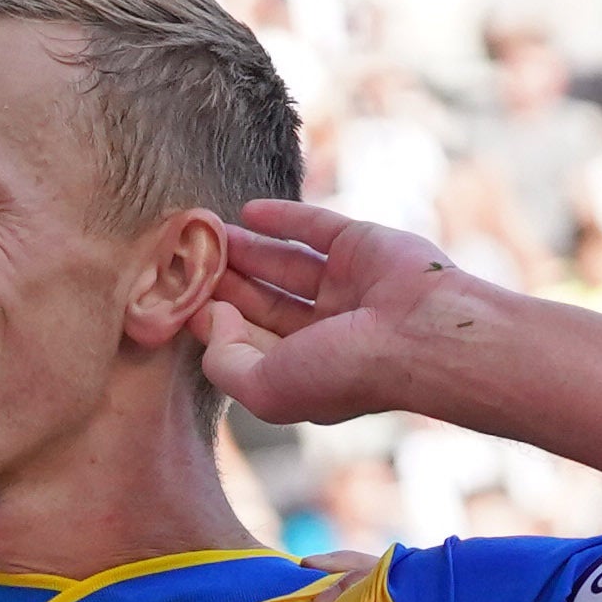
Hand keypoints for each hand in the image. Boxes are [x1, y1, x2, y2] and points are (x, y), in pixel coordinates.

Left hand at [197, 198, 482, 424]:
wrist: (421, 335)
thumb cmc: (348, 372)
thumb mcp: (266, 388)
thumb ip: (224, 362)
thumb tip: (212, 316)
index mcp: (309, 372)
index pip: (251, 347)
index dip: (214, 324)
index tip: (179, 301)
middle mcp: (329, 333)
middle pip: (265, 305)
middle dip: (227, 284)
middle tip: (188, 262)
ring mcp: (348, 288)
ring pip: (286, 265)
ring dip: (247, 250)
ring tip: (209, 236)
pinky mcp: (362, 247)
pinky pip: (316, 227)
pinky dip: (283, 218)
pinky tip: (248, 213)